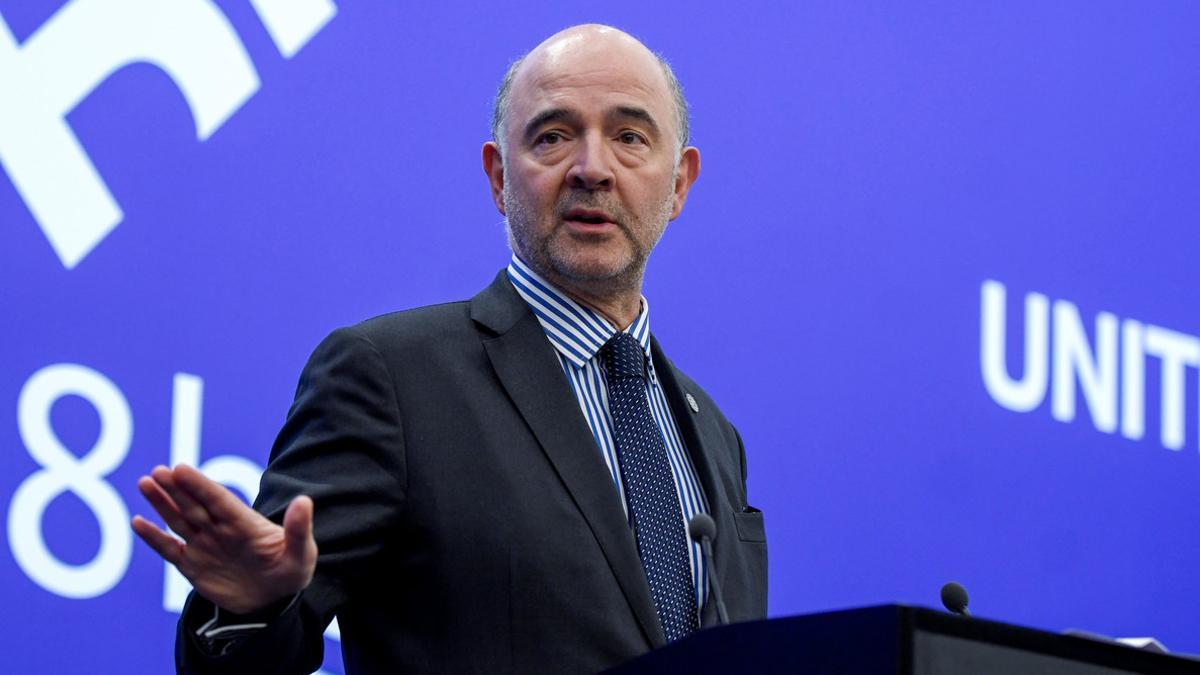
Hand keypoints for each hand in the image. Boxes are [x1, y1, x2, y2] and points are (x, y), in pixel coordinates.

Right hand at [131, 464, 317, 614]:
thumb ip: (298, 529)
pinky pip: (170, 550)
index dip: (200, 485)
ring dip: (162, 503)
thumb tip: (305, 501)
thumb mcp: (301, 553)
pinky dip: (154, 538)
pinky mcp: (193, 566)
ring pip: (179, 520)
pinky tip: (138, 522)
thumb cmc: (291, 570)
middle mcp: (220, 529)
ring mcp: (205, 545)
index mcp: (244, 522)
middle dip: (176, 489)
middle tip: (157, 471)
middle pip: (195, 505)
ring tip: (146, 483)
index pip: (219, 499)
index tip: (181, 469)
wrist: (274, 598)